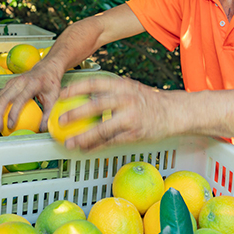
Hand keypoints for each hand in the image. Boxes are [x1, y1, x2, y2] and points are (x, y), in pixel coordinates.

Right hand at [0, 57, 64, 133]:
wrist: (46, 68)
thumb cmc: (51, 84)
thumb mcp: (54, 98)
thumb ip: (48, 114)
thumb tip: (42, 129)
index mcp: (31, 84)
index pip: (19, 100)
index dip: (13, 114)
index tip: (10, 126)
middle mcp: (19, 82)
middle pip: (3, 98)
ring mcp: (11, 82)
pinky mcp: (7, 84)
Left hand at [56, 75, 182, 150]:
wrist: (174, 112)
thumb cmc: (148, 101)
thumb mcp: (130, 88)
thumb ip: (110, 91)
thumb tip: (84, 95)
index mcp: (122, 85)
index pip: (95, 83)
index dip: (76, 88)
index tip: (61, 94)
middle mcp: (126, 99)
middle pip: (96, 106)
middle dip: (75, 113)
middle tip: (60, 121)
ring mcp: (131, 117)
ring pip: (102, 129)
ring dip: (83, 137)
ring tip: (69, 143)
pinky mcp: (135, 134)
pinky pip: (111, 142)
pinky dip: (96, 147)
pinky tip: (86, 149)